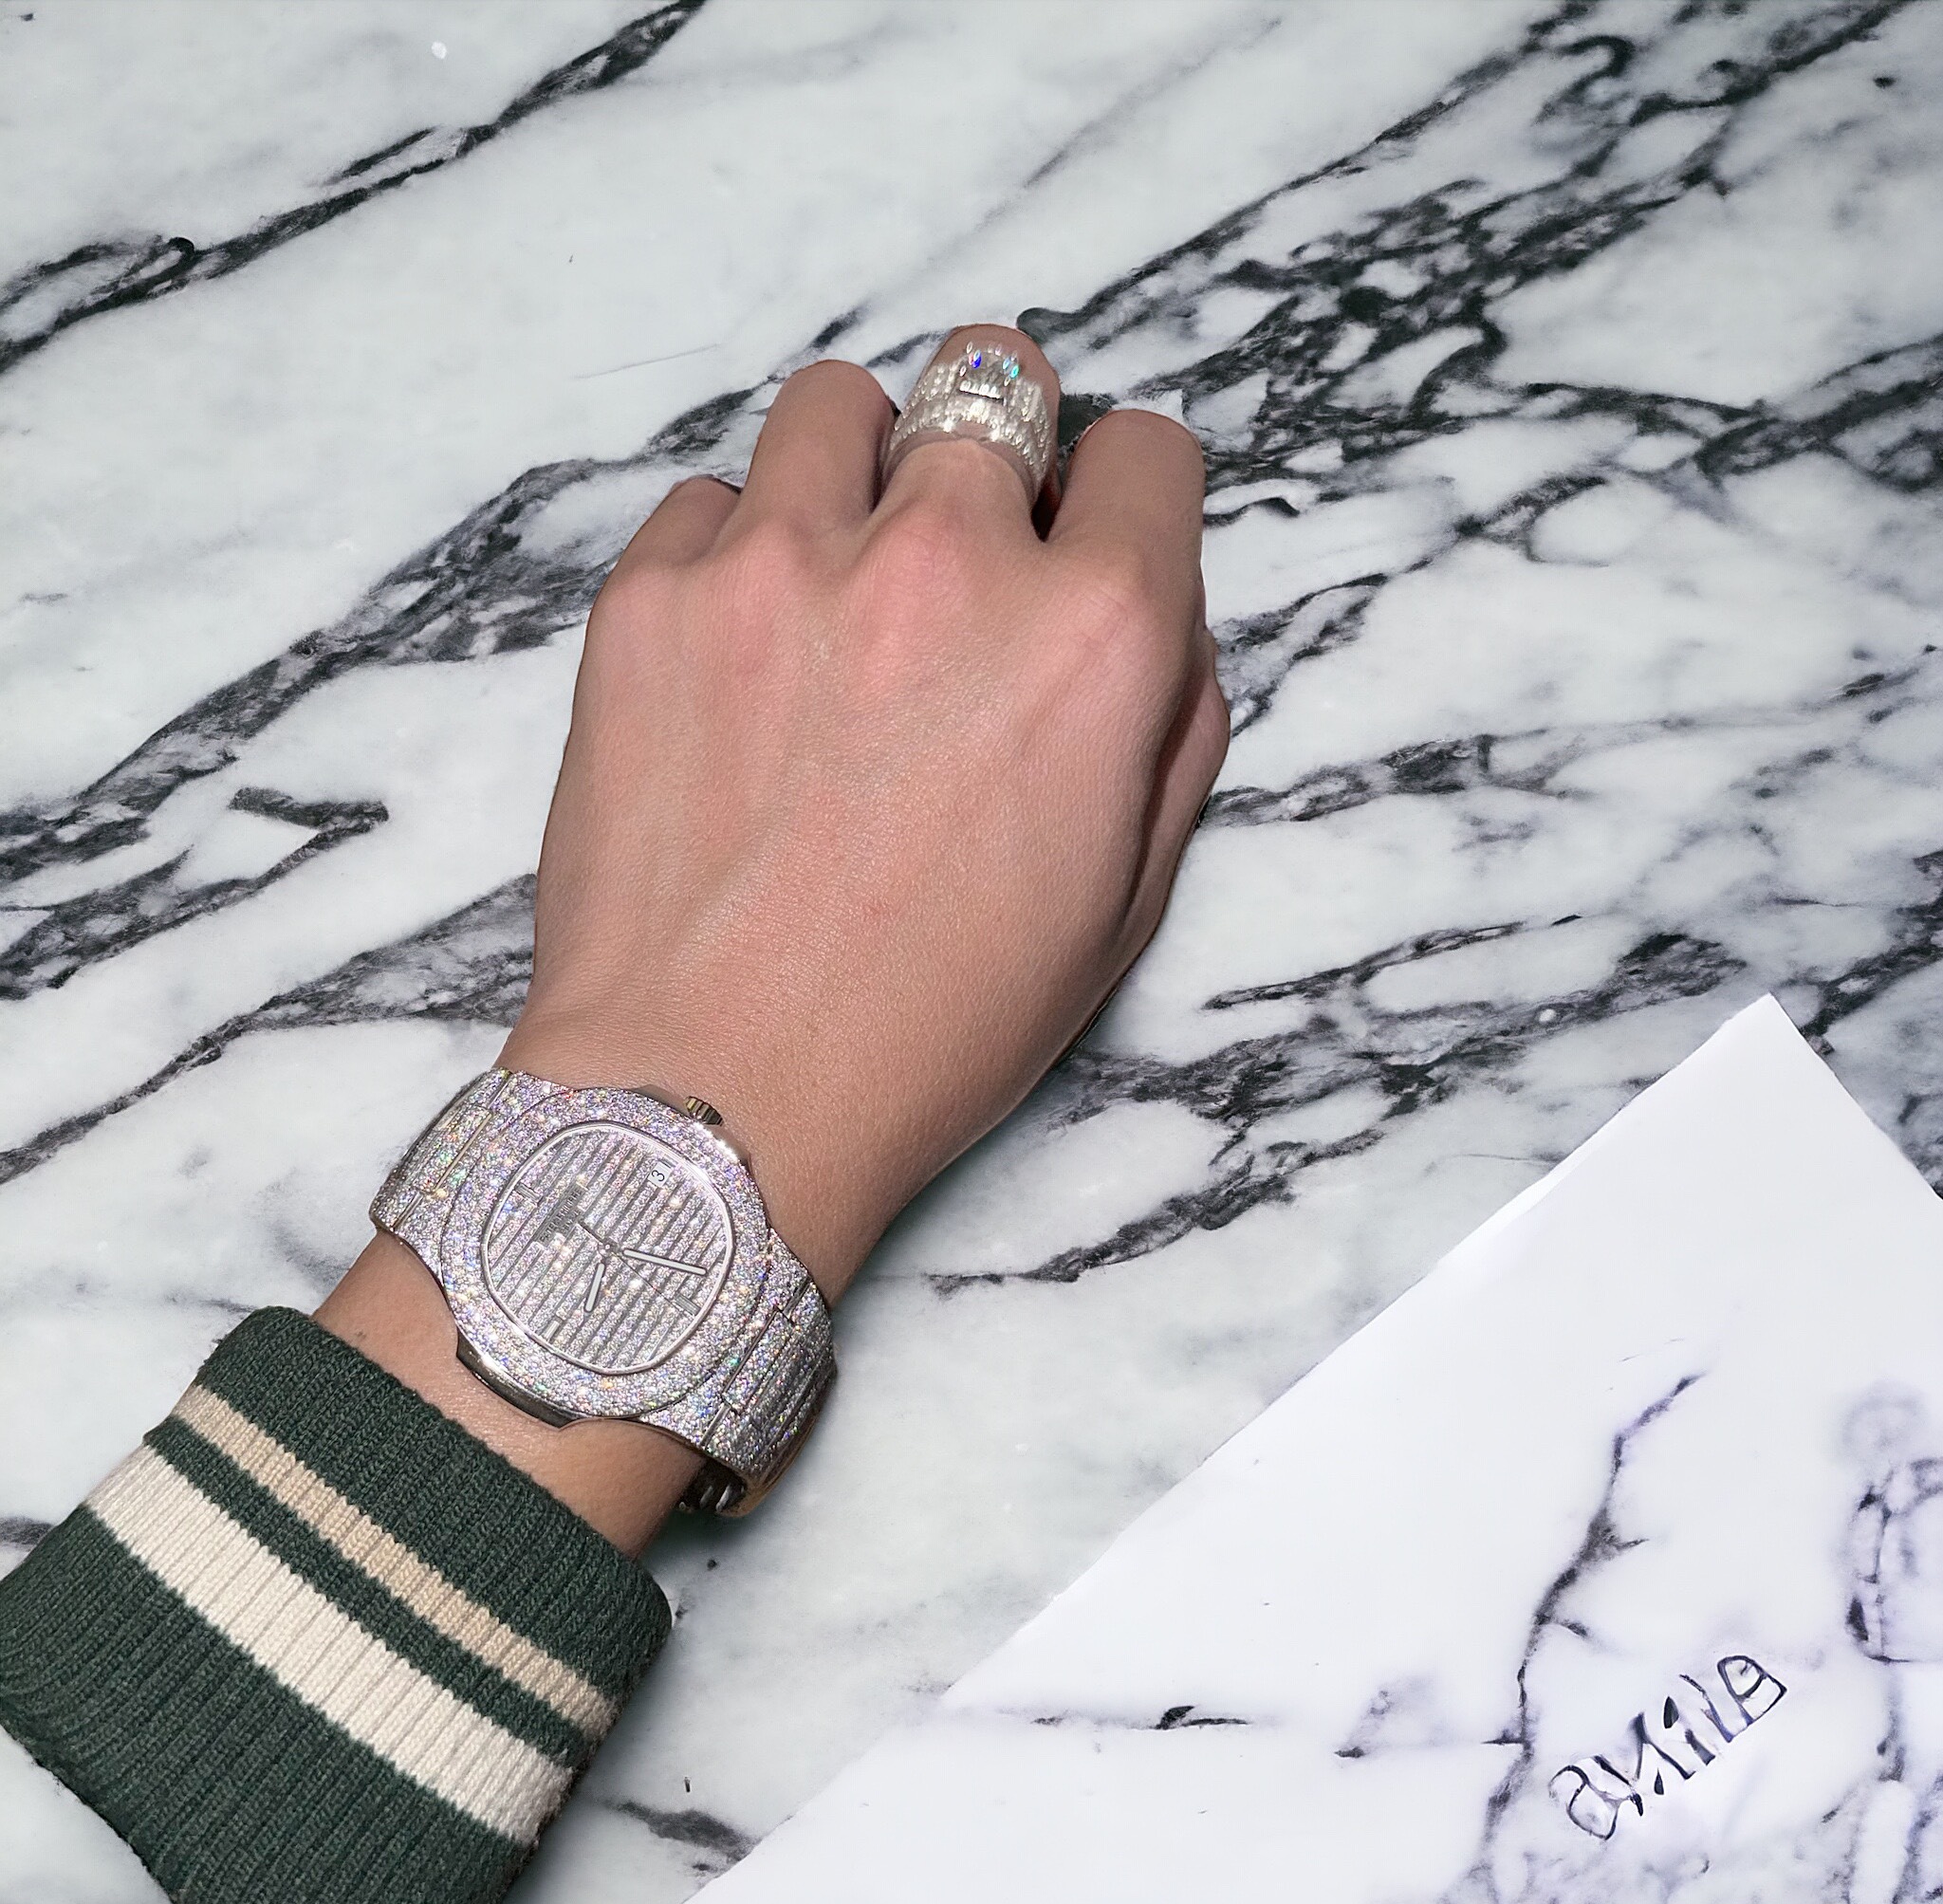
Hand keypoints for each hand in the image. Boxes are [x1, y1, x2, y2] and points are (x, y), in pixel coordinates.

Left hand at [503, 324, 1226, 1293]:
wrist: (713, 1098)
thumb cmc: (931, 1026)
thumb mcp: (1125, 901)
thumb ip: (1171, 725)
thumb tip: (1157, 615)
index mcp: (1095, 636)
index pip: (1146, 450)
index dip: (1124, 500)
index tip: (1083, 546)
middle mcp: (947, 560)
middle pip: (994, 374)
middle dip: (999, 453)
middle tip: (960, 561)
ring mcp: (781, 561)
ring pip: (839, 406)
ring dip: (860, 473)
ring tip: (836, 590)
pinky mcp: (651, 595)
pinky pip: (707, 500)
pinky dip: (734, 553)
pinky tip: (737, 664)